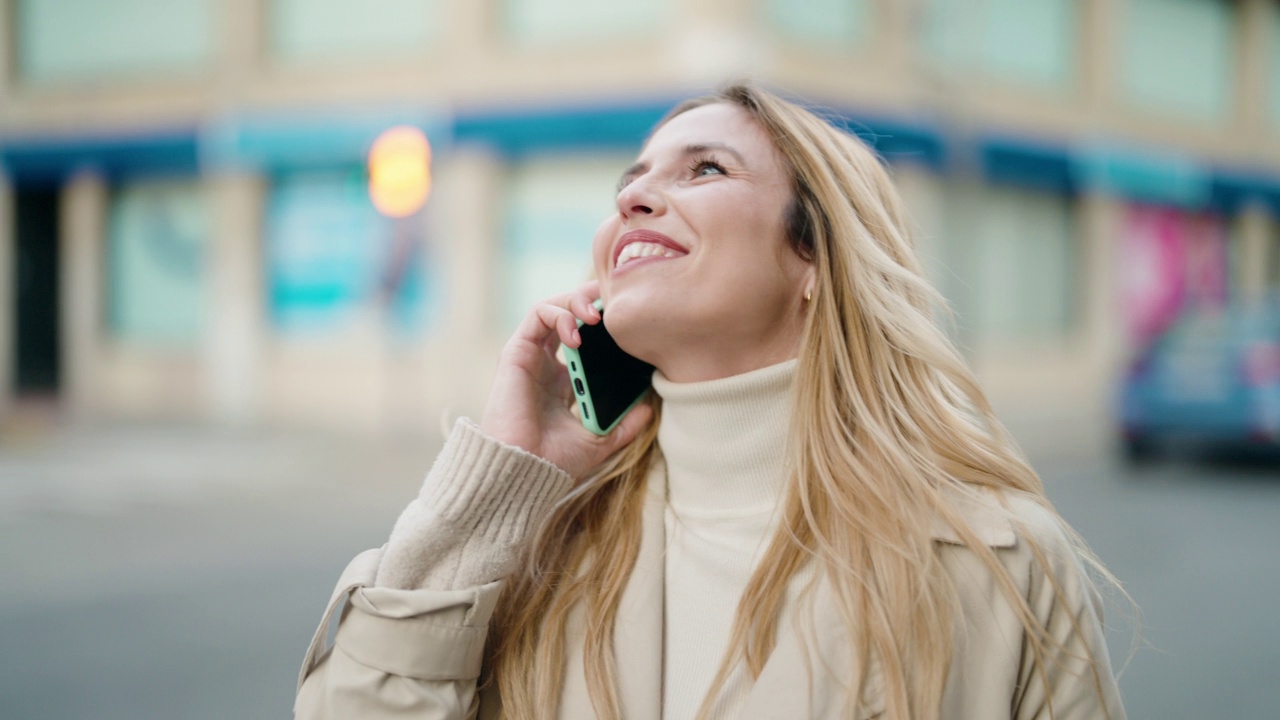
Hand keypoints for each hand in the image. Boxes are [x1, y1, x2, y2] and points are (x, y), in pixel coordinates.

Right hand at [479, 281, 654, 479]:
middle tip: (614, 307)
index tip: (628, 325)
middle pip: (569, 317)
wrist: (525, 470)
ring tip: (597, 315)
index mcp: (563, 383)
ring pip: (553, 308)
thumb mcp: (601, 440)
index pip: (585, 341)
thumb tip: (650, 408)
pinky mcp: (517, 352)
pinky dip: (560, 313)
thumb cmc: (555, 461)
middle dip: (592, 303)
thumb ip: (625, 424)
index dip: (605, 328)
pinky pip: (538, 315)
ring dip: (577, 302)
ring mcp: (531, 357)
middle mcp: (545, 365)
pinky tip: (578, 332)